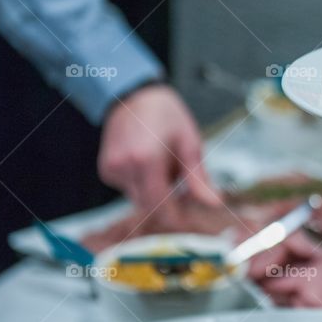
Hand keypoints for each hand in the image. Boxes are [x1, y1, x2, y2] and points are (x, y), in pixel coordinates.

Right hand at [98, 84, 219, 218]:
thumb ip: (198, 179)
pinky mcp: (106, 171)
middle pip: (149, 206)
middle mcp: (124, 167)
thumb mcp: (190, 144)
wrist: (135, 96)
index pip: (160, 206)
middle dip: (169, 205)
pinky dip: (144, 183)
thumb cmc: (166, 115)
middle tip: (187, 191)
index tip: (192, 225)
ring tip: (166, 164)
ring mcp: (111, 170)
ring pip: (139, 198)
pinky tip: (150, 162)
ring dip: (157, 192)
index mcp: (146, 160)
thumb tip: (215, 203)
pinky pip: (129, 188)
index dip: (177, 220)